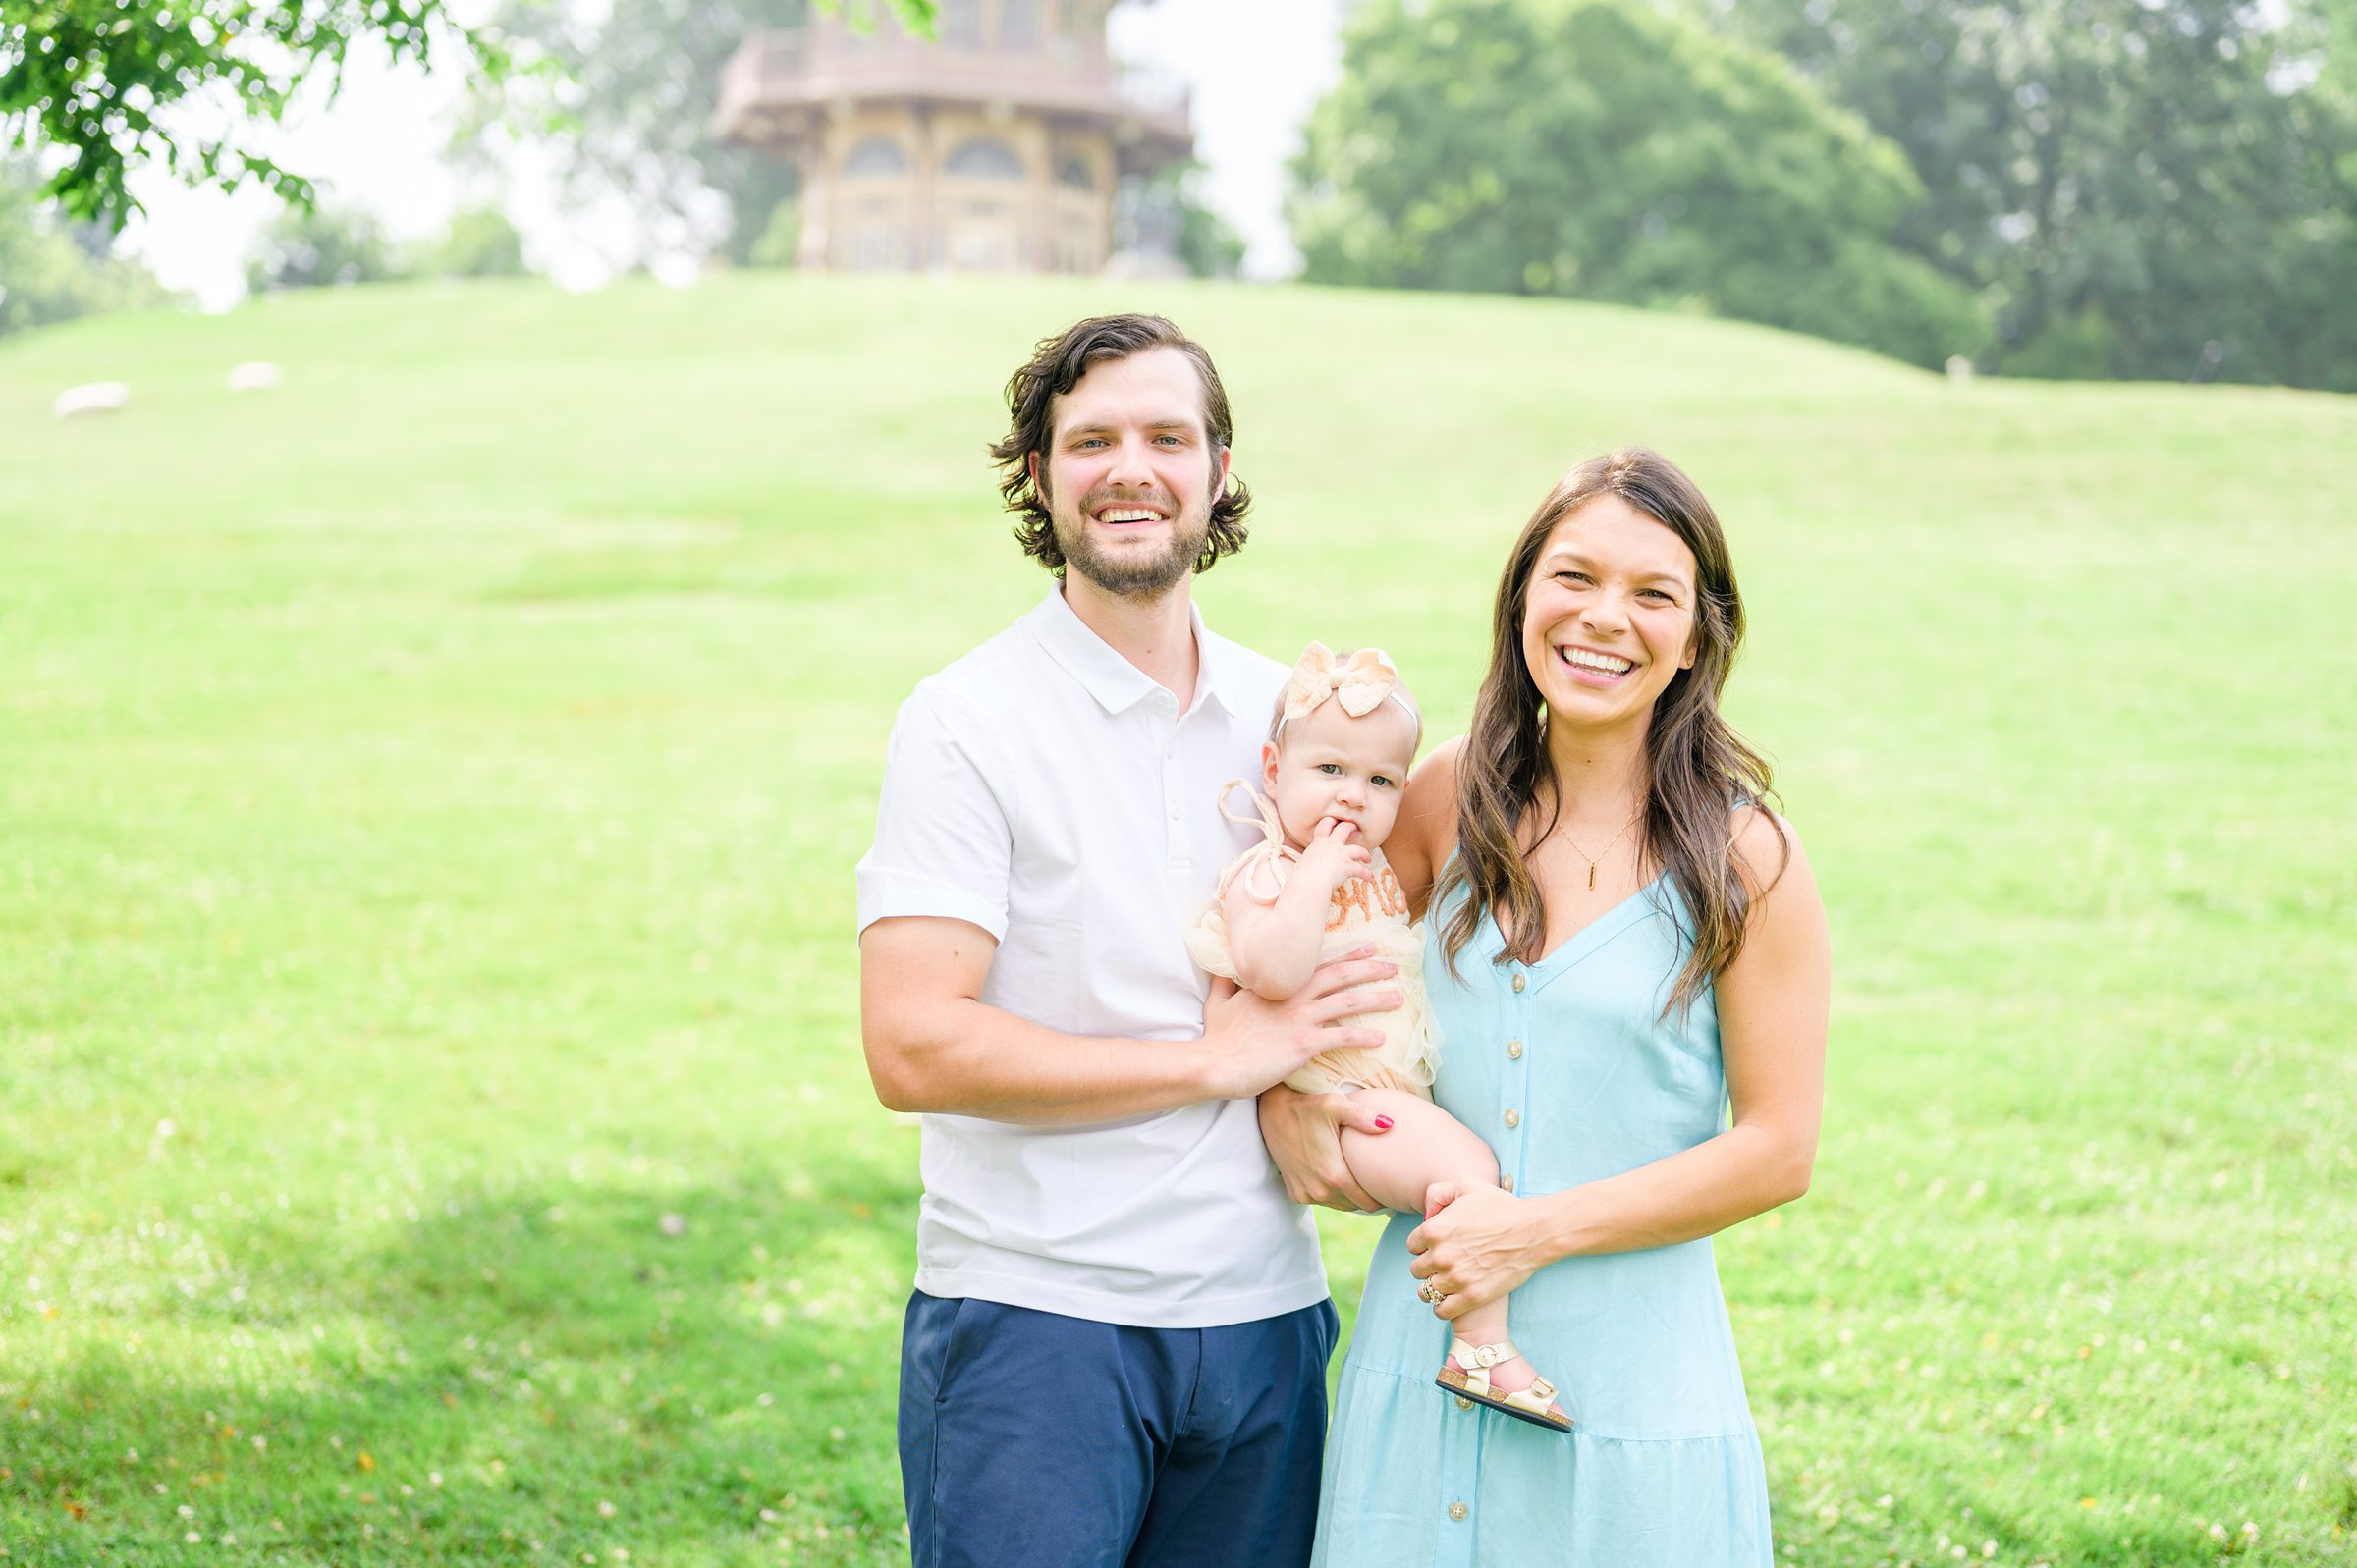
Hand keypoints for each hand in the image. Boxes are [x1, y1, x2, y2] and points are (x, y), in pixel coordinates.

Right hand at [1198, 949, 1401, 1102]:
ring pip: (1348, 1002)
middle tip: (1394, 966)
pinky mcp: (1304, 1044)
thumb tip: (1224, 971)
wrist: (1215, 1063)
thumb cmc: (1217, 1038)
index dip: (1347, 954)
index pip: (1318, 963)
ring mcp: (1300, 1018)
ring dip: (1376, 998)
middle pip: (1340, 976)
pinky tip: (1380, 1039)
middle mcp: (1293, 996)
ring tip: (1398, 998)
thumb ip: (1226, 984)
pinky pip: (1342, 1036)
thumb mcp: (1218, 1003)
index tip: (1369, 947)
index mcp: (1277, 984)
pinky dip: (1364, 1036)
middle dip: (1370, 969)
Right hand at [1258, 1082, 1391, 1211]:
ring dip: (1349, 1195)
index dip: (1382, 1197)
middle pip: (1356, 1206)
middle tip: (1377, 1178)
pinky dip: (1331, 1193)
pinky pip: (1322, 1201)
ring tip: (1359, 1176)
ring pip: (1339, 1205)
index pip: (1369, 1204)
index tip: (1389, 1184)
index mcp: (1334, 1176)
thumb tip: (1389, 1124)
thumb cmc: (1307, 1105)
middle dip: (1367, 1195)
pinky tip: (1336, 1174)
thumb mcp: (1335, 1104)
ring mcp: (1305, 1194)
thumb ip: (1364, 1116)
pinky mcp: (1295, 1193)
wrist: (1272, 1111)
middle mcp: (1319, 1191)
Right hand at [1295, 816, 1371, 897]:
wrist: (1310, 881)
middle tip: (1355, 828)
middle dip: (1351, 827)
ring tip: (1368, 858)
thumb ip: (1310, 859)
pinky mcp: (1348, 866)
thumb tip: (1307, 866)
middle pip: (1344, 829)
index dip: (1330, 821)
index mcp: (1319, 842)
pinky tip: (1368, 877)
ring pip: (1359, 849)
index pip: (1324, 825)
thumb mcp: (1303, 861)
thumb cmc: (1303, 874)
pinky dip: (1366, 874)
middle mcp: (1331, 845)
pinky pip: (1361, 870)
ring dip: (1365, 854)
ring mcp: (1342, 854)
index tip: (1335, 821)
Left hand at [1405, 1181, 1546, 1321]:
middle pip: (1417, 1269)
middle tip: (1443, 1265)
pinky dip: (1443, 1307)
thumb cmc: (1503, 1207)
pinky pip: (1442, 1310)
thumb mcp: (1467, 1186)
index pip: (1412, 1246)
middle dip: (1427, 1266)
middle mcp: (1441, 1255)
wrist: (1534, 1232)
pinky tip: (1452, 1299)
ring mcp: (1456, 1278)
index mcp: (1435, 1229)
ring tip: (1446, 1284)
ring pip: (1426, 1292)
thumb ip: (1438, 1192)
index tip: (1437, 1247)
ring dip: (1433, 1288)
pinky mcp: (1471, 1297)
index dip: (1424, 1246)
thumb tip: (1427, 1213)